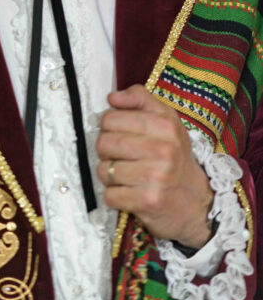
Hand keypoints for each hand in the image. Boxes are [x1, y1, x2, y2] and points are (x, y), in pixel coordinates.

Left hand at [96, 84, 212, 248]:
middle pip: (104, 143)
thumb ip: (140, 99)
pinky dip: (115, 196)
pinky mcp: (148, 201)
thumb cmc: (174, 156)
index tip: (119, 134)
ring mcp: (156, 176)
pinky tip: (130, 193)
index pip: (110, 119)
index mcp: (165, 125)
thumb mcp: (166, 121)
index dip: (108, 128)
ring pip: (104, 170)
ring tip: (127, 175)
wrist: (196, 202)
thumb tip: (112, 97)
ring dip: (109, 175)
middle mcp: (163, 149)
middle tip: (121, 157)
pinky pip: (110, 195)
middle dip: (106, 152)